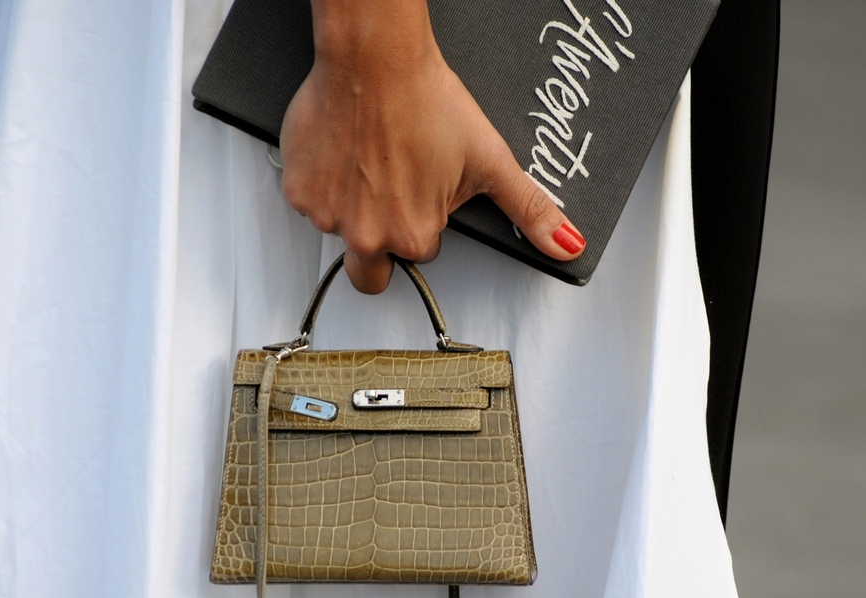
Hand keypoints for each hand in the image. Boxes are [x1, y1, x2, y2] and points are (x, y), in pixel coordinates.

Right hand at [278, 0, 585, 292]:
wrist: (375, 57)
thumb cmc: (428, 102)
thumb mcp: (491, 160)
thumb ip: (529, 210)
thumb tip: (566, 244)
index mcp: (413, 234)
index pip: (421, 253)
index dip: (426, 222)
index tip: (426, 191)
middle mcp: (366, 233)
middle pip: (370, 272)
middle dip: (381, 246)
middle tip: (392, 197)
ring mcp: (326, 213)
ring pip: (341, 230)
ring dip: (354, 206)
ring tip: (372, 160)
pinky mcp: (298, 189)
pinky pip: (310, 202)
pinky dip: (325, 182)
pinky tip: (345, 153)